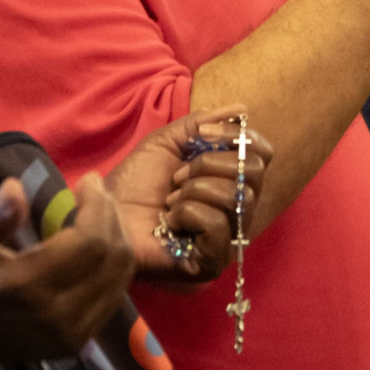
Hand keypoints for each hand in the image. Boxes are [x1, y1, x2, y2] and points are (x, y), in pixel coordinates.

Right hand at [0, 175, 136, 369]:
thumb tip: (18, 188)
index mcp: (29, 288)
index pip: (91, 242)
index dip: (98, 206)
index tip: (87, 180)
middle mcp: (60, 316)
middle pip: (114, 257)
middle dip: (111, 216)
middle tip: (94, 191)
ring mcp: (72, 334)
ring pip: (120, 276)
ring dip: (116, 238)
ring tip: (96, 212)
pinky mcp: (77, 343)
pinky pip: (113, 296)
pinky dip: (113, 265)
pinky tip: (95, 245)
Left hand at [110, 107, 271, 284]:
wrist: (106, 215)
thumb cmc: (134, 184)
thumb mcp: (167, 143)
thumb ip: (201, 124)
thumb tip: (241, 109)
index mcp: (230, 180)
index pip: (262, 154)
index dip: (239, 137)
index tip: (203, 134)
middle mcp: (236, 209)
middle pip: (254, 172)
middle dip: (210, 164)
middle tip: (177, 175)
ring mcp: (228, 237)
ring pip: (234, 196)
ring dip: (193, 190)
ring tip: (170, 201)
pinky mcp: (213, 260)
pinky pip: (218, 223)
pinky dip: (188, 214)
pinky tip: (171, 223)